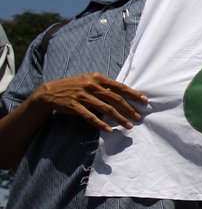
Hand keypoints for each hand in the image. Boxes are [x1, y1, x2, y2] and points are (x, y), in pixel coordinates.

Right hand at [28, 73, 145, 131]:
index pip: (119, 87)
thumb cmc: (74, 86)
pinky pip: (90, 117)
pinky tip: (109, 130)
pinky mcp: (74, 106)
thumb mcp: (89, 81)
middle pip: (115, 99)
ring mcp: (82, 96)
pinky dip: (100, 124)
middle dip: (129, 109)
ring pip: (106, 109)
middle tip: (139, 117)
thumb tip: (122, 94)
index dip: (133, 94)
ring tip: (128, 126)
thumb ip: (104, 86)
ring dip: (119, 118)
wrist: (50, 92)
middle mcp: (91, 86)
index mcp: (97, 78)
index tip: (144, 100)